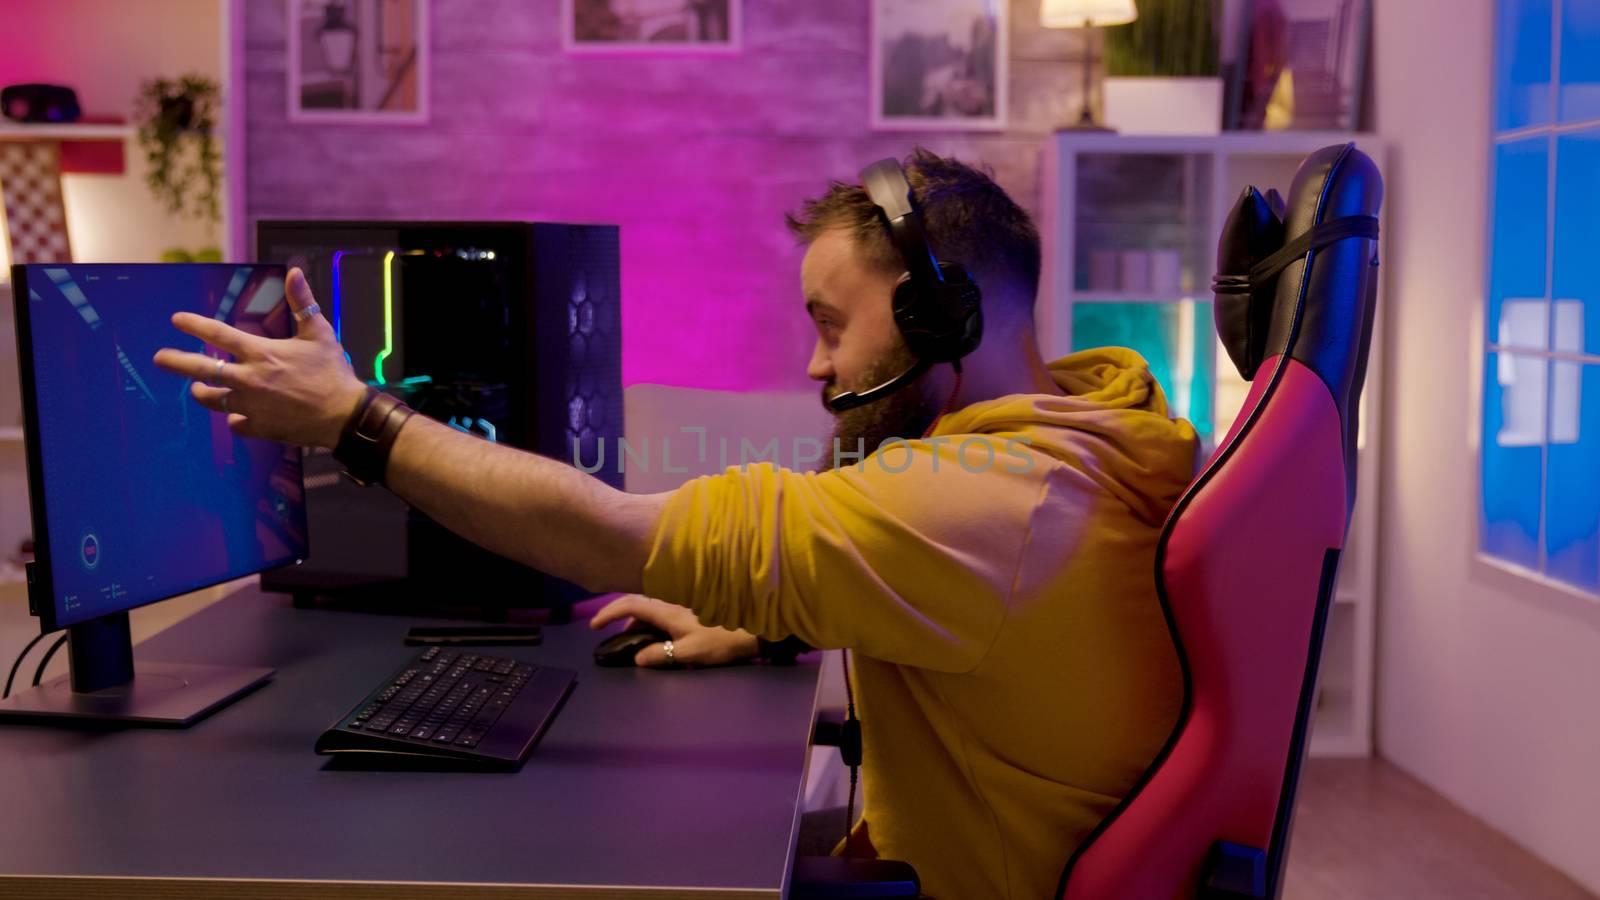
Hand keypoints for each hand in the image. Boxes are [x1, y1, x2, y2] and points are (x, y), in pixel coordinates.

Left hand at [153, 267, 367, 447]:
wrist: (344, 416)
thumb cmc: (333, 372)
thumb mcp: (319, 333)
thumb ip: (302, 302)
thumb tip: (295, 272)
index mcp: (261, 353)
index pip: (218, 334)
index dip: (194, 324)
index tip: (177, 319)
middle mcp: (249, 379)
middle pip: (200, 369)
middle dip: (175, 361)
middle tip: (159, 358)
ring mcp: (251, 406)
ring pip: (212, 400)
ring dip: (203, 393)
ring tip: (198, 390)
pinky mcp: (258, 427)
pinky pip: (236, 424)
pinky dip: (236, 419)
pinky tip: (239, 417)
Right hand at [589, 594, 758, 667]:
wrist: (755, 630)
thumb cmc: (722, 640)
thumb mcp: (690, 653)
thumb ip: (661, 655)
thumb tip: (637, 658)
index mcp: (668, 610)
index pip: (630, 604)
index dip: (609, 612)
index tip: (594, 625)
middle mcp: (672, 603)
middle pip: (638, 606)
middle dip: (622, 621)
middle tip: (615, 641)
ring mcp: (683, 606)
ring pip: (651, 611)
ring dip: (639, 625)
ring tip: (636, 646)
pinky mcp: (691, 611)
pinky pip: (663, 615)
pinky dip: (653, 626)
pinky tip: (658, 642)